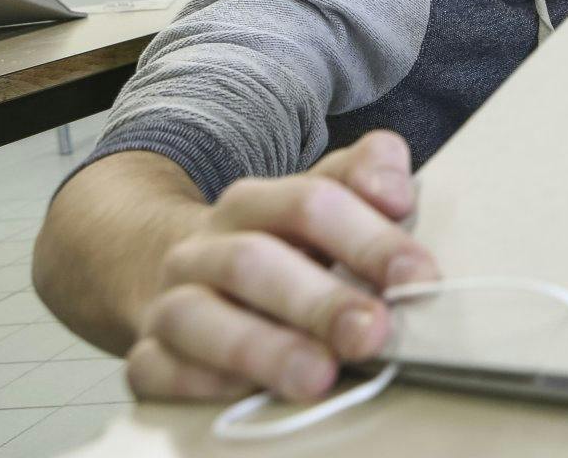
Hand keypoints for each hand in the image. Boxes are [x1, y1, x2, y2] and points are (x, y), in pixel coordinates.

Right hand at [124, 132, 437, 402]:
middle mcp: (206, 246)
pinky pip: (158, 368)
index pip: (311, 203)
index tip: (419, 276)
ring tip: (319, 375)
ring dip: (264, 348)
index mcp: (256, 202)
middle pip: (253, 262)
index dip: (368, 238)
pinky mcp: (148, 354)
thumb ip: (370, 173)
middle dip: (319, 300)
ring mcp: (171, 300)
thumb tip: (396, 190)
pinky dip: (203, 382)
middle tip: (373, 332)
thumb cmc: (281, 241)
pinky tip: (247, 395)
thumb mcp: (327, 194)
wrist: (176, 268)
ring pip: (197, 317)